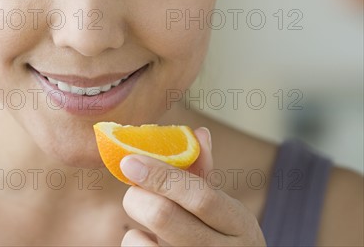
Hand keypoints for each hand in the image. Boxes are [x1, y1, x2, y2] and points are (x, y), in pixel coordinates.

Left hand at [119, 128, 266, 245]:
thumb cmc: (222, 236)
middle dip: (138, 195)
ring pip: (140, 240)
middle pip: (163, 216)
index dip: (161, 175)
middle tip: (135, 190)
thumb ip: (205, 173)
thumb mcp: (224, 208)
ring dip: (135, 222)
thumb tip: (198, 132)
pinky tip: (149, 240)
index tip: (130, 160)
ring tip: (148, 218)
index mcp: (238, 225)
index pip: (199, 196)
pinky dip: (134, 241)